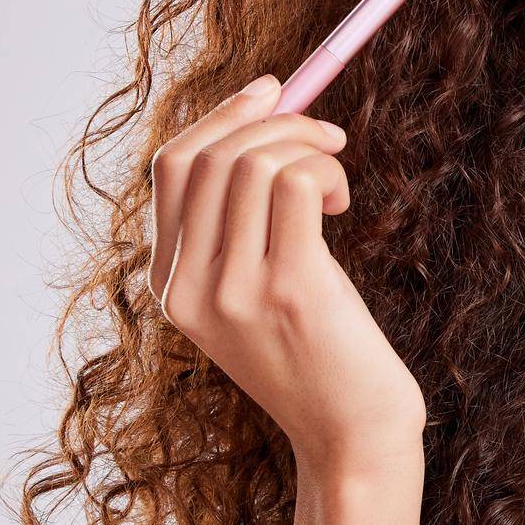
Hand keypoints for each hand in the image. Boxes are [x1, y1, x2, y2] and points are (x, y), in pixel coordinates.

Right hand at [149, 74, 426, 477]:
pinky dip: (326, 172)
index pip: (172, 169)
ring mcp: (235, 290)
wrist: (353, 435)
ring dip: (310, 148)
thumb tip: (268, 115)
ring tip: (338, 184)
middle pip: (211, 157)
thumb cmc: (320, 353)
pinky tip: (343, 204)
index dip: (223, 117)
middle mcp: (189, 288)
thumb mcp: (260, 288)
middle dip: (277, 122)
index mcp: (171, 285)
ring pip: (255, 164)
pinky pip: (295, 185)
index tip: (273, 89)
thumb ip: (244, 224)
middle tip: (328, 135)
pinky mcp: (290, 288)